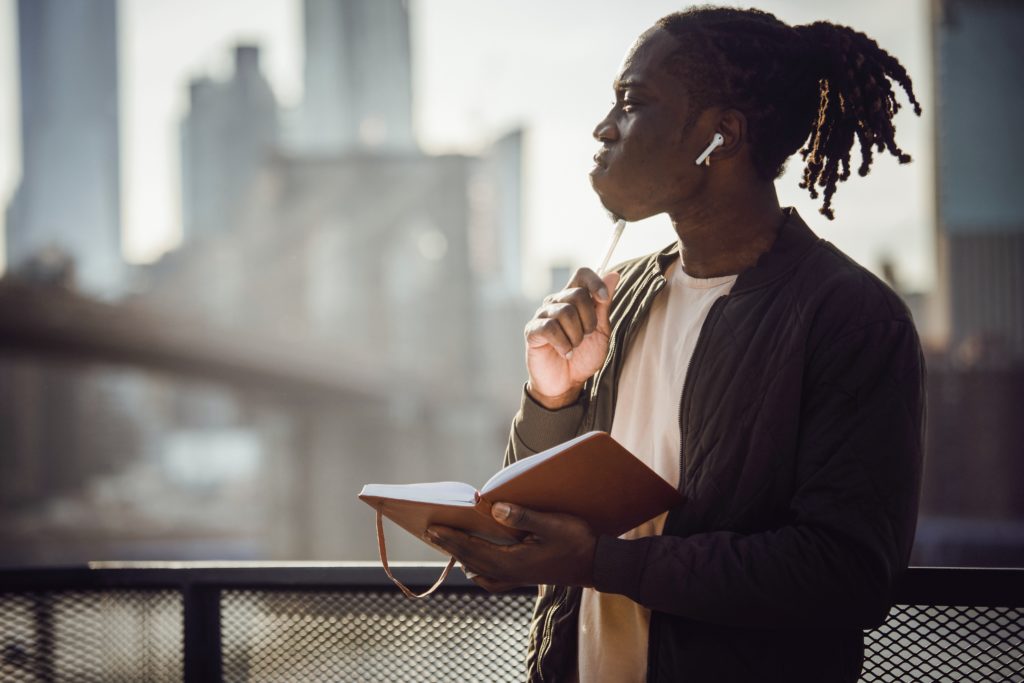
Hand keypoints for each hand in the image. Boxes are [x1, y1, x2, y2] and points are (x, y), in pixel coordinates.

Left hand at [426, 502, 596, 590]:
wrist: (598, 564)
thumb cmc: (577, 541)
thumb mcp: (552, 523)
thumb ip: (522, 516)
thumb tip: (493, 507)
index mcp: (513, 561)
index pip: (473, 549)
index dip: (451, 539)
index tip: (433, 527)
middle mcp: (510, 573)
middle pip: (471, 560)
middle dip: (450, 545)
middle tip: (430, 531)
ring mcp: (516, 578)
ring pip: (480, 570)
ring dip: (462, 556)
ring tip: (447, 543)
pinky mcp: (524, 578)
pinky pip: (492, 578)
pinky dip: (479, 571)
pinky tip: (475, 565)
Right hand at [525, 268, 619, 408]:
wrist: (567, 384)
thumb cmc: (583, 357)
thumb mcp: (601, 331)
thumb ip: (604, 305)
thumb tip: (614, 275)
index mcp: (574, 299)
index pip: (582, 274)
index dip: (595, 282)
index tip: (604, 299)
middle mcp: (556, 302)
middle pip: (577, 294)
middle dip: (589, 320)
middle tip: (586, 336)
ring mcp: (542, 315)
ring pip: (565, 312)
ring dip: (576, 336)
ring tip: (574, 347)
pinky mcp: (533, 331)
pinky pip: (551, 328)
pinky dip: (564, 344)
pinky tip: (565, 353)